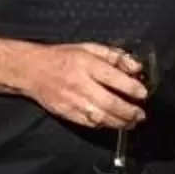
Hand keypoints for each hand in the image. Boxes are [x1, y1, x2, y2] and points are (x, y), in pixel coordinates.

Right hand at [19, 42, 146, 131]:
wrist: (32, 70)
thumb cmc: (61, 57)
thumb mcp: (88, 48)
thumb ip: (114, 56)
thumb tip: (136, 67)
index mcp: (85, 64)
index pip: (114, 78)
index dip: (132, 88)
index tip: (143, 93)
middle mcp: (79, 84)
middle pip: (110, 102)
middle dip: (129, 111)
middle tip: (140, 114)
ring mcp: (72, 101)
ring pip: (101, 117)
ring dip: (120, 122)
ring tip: (131, 122)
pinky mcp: (66, 113)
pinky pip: (89, 123)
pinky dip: (104, 125)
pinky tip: (113, 123)